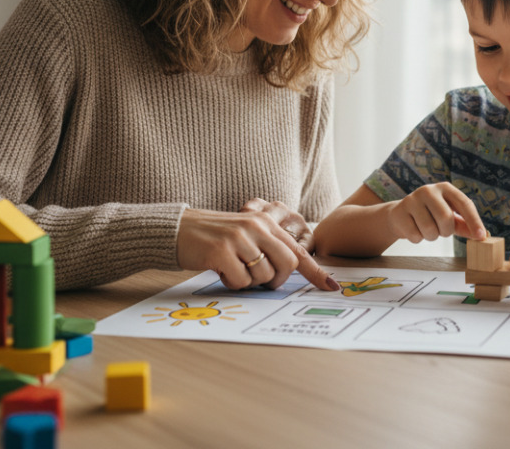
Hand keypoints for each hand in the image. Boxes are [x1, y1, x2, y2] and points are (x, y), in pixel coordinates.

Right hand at [176, 204, 337, 291]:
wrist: (178, 229)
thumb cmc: (214, 237)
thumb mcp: (246, 234)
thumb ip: (267, 246)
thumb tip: (288, 272)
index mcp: (266, 223)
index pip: (297, 250)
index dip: (315, 271)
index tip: (331, 287)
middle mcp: (256, 227)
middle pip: (287, 265)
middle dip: (276, 281)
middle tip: (259, 281)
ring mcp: (239, 238)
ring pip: (262, 276)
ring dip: (249, 282)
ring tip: (232, 269)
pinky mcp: (222, 251)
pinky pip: (240, 281)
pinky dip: (232, 283)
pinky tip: (220, 270)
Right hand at [387, 182, 486, 243]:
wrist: (401, 215)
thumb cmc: (430, 215)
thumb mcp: (450, 217)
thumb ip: (465, 225)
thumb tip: (482, 236)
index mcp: (445, 188)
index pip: (464, 203)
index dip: (474, 221)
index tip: (481, 236)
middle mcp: (429, 190)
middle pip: (446, 218)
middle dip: (446, 231)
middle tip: (441, 231)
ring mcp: (413, 199)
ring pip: (430, 229)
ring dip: (431, 236)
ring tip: (427, 229)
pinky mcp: (400, 211)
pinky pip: (415, 235)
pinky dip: (418, 239)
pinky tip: (414, 229)